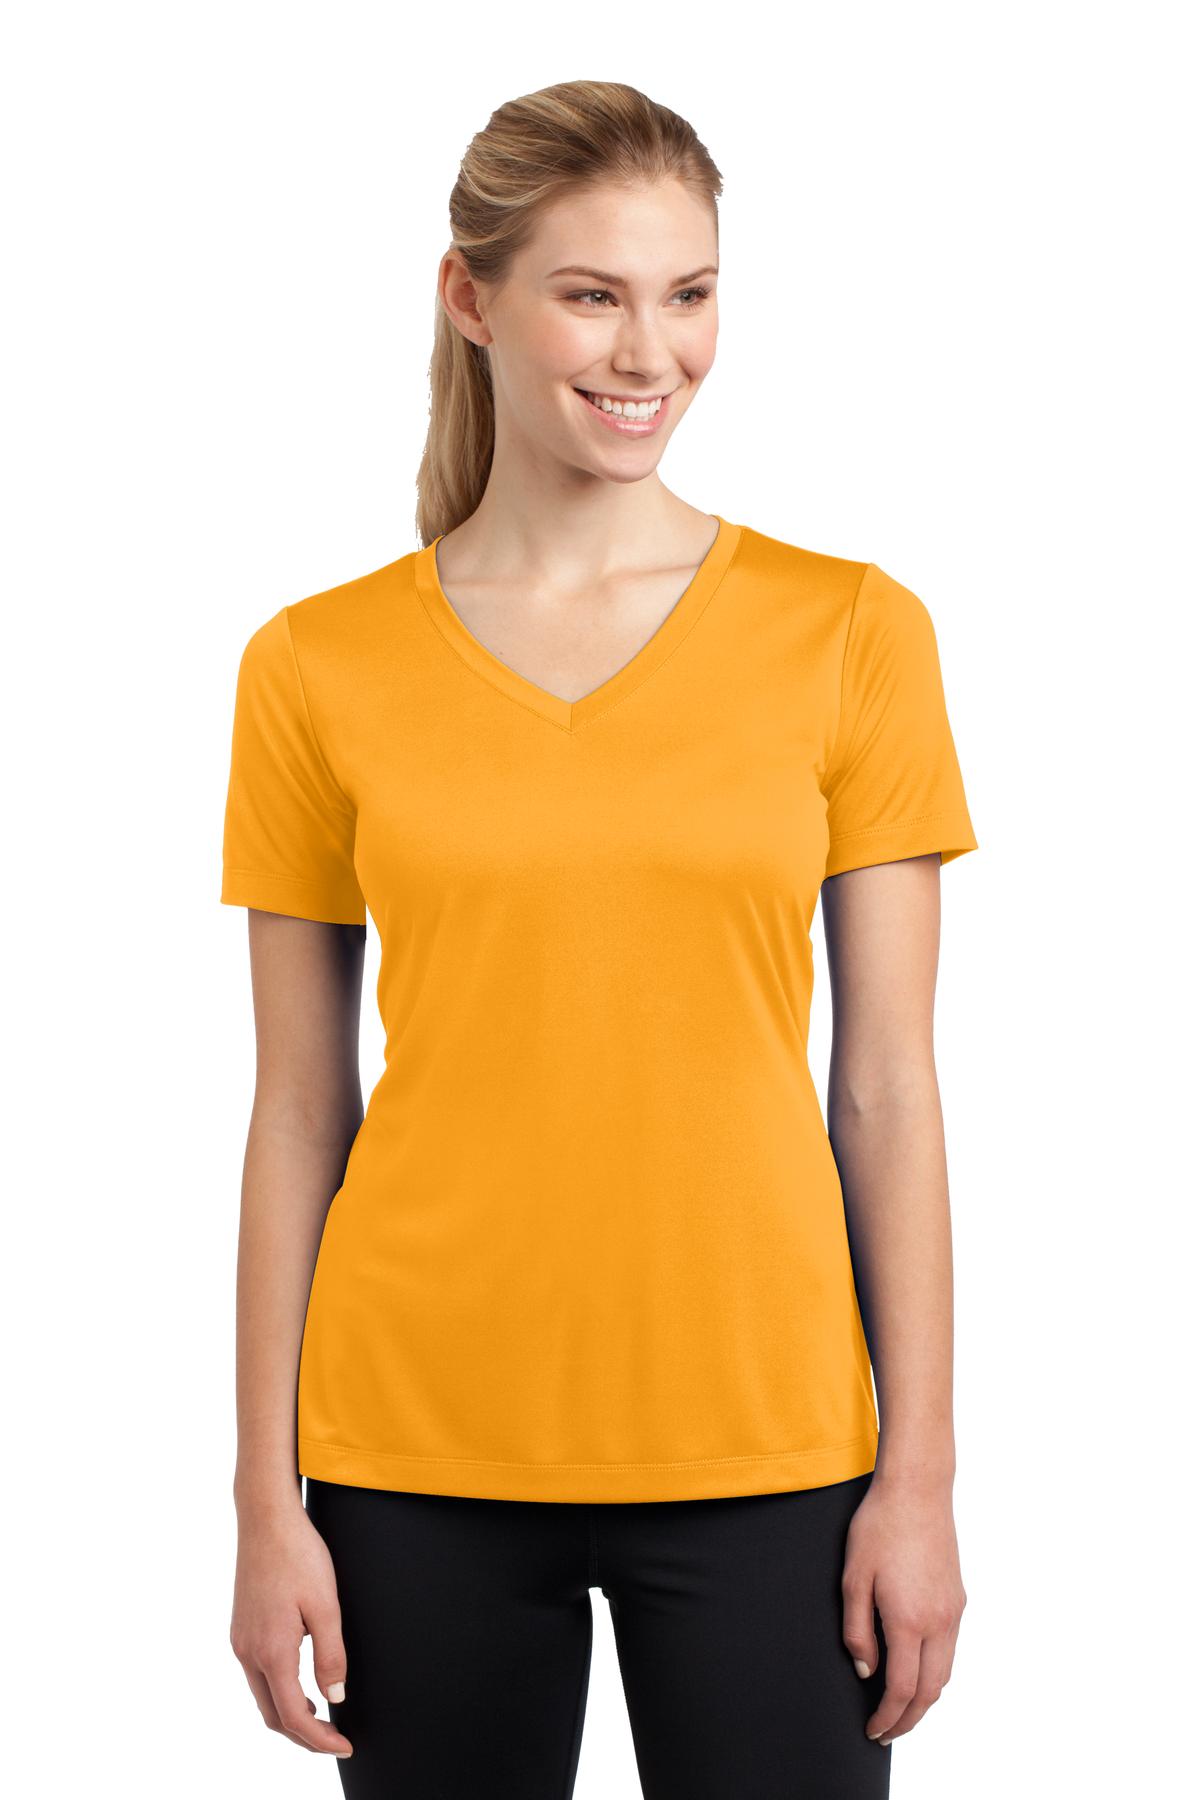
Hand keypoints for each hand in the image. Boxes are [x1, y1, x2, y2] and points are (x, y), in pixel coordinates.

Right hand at [230, 1500, 353, 1759]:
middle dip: (303, 1735)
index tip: (344, 1745)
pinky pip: (257, 1674)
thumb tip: (335, 1697)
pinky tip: (299, 1682)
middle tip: (335, 1738)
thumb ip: (331, 1655)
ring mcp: (240, 1640)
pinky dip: (278, 1690)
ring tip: (321, 1716)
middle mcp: (248, 1652)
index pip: (293, 1716)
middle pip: (273, 1715)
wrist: (266, 1518)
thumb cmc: (299, 1555)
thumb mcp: (326, 1605)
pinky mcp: (240, 1628)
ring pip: (263, 1696)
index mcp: (271, 1651)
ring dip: (289, 1714)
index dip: (319, 1739)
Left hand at [841, 1473, 965, 1747]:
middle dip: (908, 1719)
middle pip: (930, 1691)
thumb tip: (866, 1671)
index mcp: (908, 1620)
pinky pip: (950, 1650)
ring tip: (901, 1710)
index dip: (887, 1717)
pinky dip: (935, 1672)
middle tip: (886, 1732)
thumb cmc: (879, 1527)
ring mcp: (953, 1611)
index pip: (901, 1689)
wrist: (917, 1490)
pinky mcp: (958, 1599)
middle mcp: (938, 1622)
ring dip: (925, 1699)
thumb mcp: (853, 1578)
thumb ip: (857, 1630)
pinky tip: (917, 1670)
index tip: (873, 1730)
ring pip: (945, 1674)